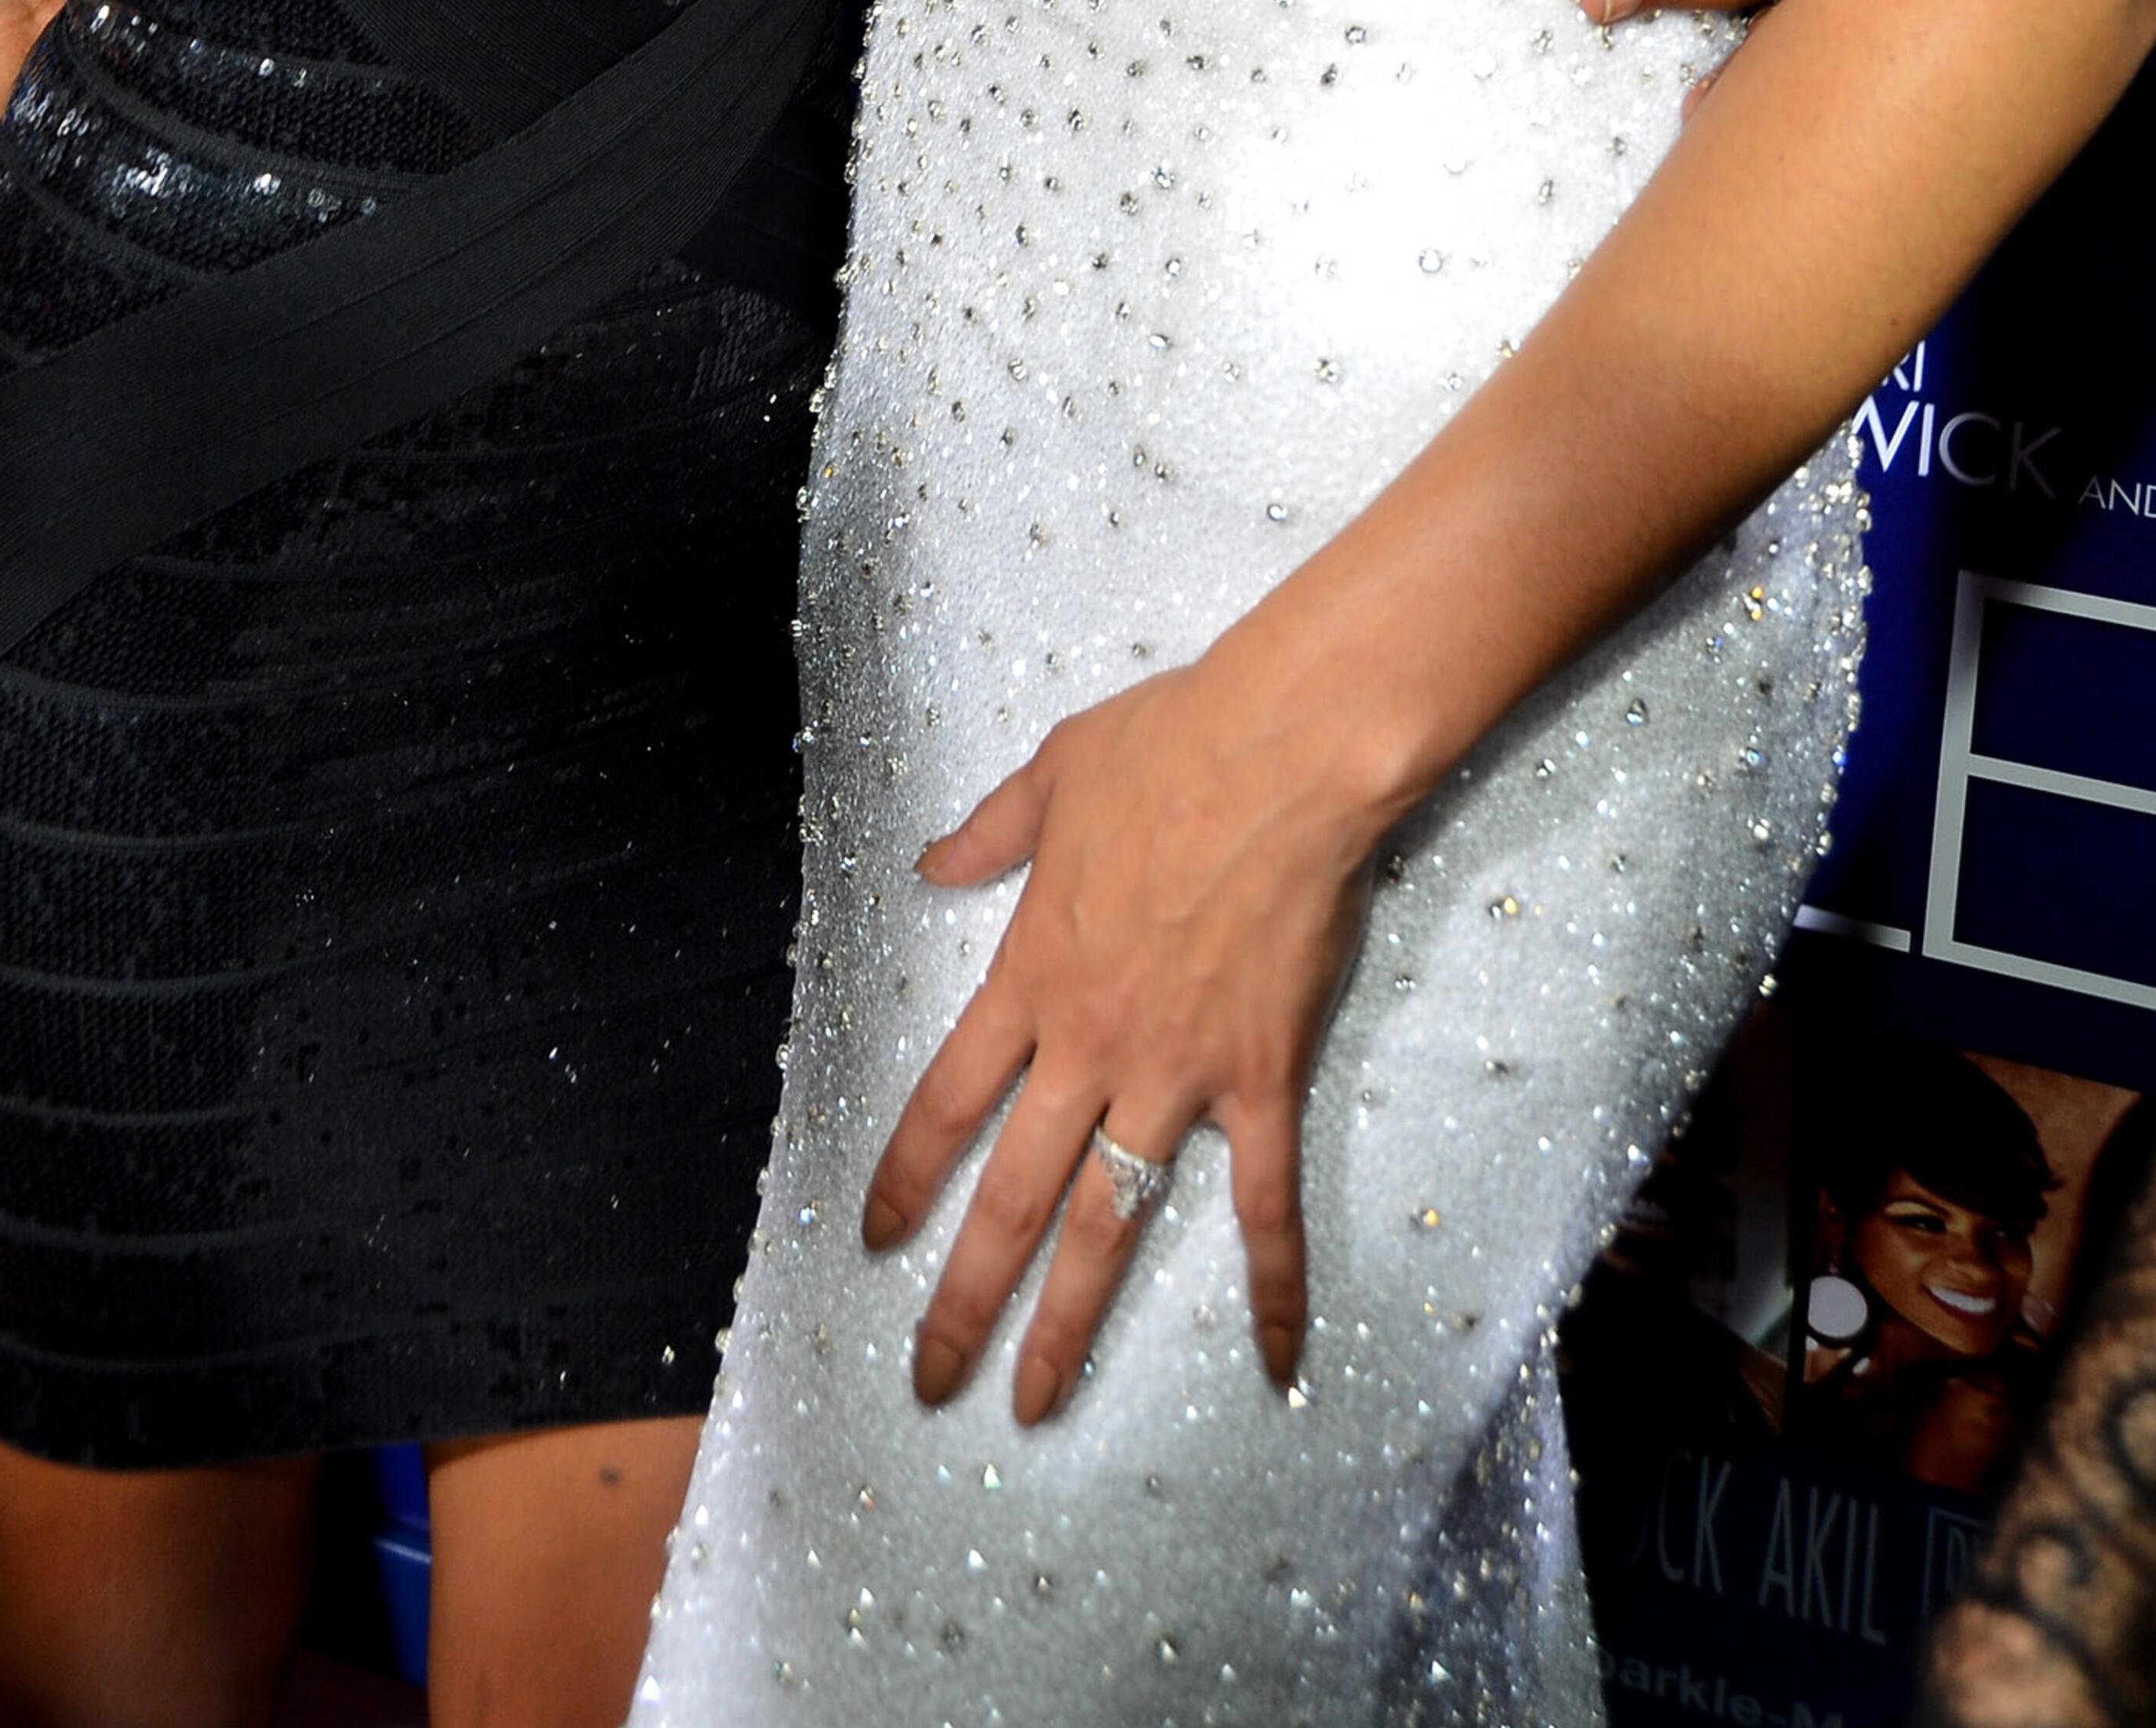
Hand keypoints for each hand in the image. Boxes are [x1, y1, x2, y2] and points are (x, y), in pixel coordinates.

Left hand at [861, 629, 1386, 1420]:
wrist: (1282, 755)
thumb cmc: (1167, 751)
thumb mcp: (1053, 775)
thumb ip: (991, 832)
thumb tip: (933, 860)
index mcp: (1031, 976)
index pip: (945, 1100)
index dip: (905, 1177)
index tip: (873, 1240)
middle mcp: (1089, 1045)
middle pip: (1011, 1194)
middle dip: (965, 1296)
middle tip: (932, 1377)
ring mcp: (1175, 1073)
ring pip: (1109, 1222)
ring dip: (1068, 1319)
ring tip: (1035, 1405)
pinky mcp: (1258, 1080)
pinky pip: (1263, 1203)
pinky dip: (1272, 1286)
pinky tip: (1276, 1363)